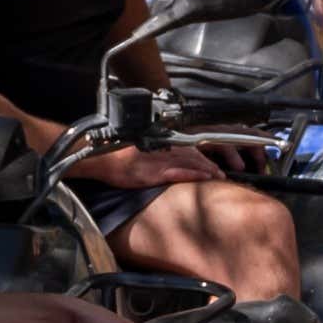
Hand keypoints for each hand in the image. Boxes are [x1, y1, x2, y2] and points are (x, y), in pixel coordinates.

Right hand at [66, 145, 223, 188]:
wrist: (100, 158)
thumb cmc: (116, 156)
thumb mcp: (140, 153)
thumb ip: (156, 156)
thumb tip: (167, 162)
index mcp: (159, 146)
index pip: (188, 150)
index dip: (203, 157)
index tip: (214, 166)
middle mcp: (162, 151)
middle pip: (193, 155)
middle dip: (209, 164)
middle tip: (222, 173)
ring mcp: (158, 161)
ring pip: (189, 162)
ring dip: (206, 169)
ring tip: (219, 176)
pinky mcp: (152, 173)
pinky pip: (177, 172)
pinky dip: (192, 173)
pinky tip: (203, 177)